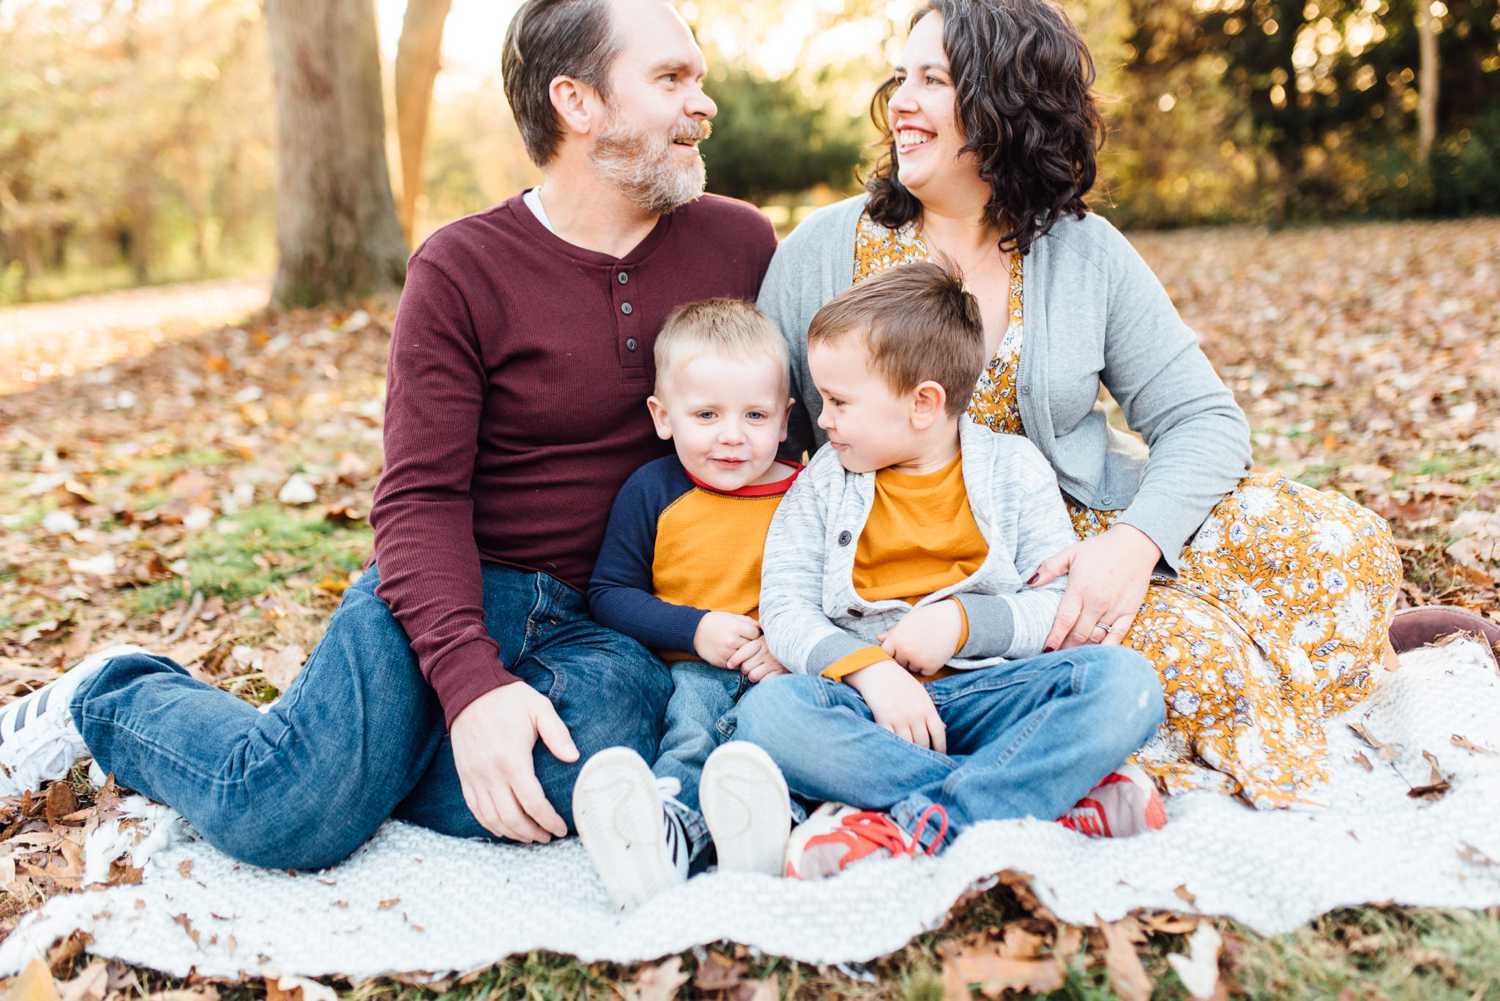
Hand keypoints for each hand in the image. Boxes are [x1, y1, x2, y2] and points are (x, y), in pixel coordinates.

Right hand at [449, 682, 578, 843]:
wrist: (469, 689)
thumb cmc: (508, 699)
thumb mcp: (539, 708)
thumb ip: (557, 733)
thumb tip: (574, 757)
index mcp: (512, 758)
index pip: (532, 802)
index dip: (548, 820)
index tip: (561, 828)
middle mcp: (491, 772)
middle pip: (512, 817)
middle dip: (532, 833)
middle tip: (548, 836)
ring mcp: (474, 777)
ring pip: (492, 819)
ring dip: (512, 833)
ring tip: (530, 836)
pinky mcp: (464, 777)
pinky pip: (475, 810)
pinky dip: (490, 825)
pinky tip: (504, 829)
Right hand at [693, 611, 760, 666]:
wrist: (695, 632)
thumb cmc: (716, 622)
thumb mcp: (731, 617)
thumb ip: (747, 621)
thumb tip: (762, 627)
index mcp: (735, 627)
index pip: (756, 634)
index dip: (756, 634)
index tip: (752, 634)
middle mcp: (731, 641)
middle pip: (752, 647)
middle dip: (753, 645)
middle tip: (751, 644)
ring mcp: (726, 653)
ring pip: (745, 658)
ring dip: (747, 655)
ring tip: (743, 650)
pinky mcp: (721, 662)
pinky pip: (736, 665)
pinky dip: (738, 662)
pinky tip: (735, 656)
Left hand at [726, 636, 788, 681]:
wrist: (798, 645)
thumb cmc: (776, 643)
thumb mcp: (765, 637)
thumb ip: (753, 640)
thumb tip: (736, 652)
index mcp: (761, 642)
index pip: (742, 652)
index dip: (734, 660)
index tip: (730, 664)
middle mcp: (766, 652)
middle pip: (745, 667)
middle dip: (745, 669)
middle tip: (748, 667)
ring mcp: (773, 663)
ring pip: (753, 676)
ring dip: (753, 676)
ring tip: (757, 672)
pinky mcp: (780, 672)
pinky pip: (764, 681)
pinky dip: (763, 681)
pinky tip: (765, 676)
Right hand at [844, 660, 946, 752]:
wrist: (877, 671)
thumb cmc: (900, 682)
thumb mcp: (920, 693)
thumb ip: (931, 711)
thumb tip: (943, 727)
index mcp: (927, 708)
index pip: (939, 733)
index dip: (941, 748)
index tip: (940, 756)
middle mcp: (915, 715)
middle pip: (923, 742)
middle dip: (924, 754)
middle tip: (924, 762)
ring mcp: (899, 718)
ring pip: (909, 744)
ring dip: (910, 754)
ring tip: (910, 761)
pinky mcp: (883, 720)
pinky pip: (892, 740)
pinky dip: (894, 747)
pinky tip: (895, 753)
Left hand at [878, 599, 963, 675]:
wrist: (951, 620)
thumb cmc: (927, 619)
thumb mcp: (907, 622)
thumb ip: (892, 633)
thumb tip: (878, 638)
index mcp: (896, 639)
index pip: (884, 654)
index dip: (890, 652)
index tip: (898, 648)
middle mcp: (904, 651)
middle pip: (898, 663)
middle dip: (904, 657)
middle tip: (916, 644)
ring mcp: (917, 660)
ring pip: (911, 669)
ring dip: (916, 662)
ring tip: (926, 646)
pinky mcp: (930, 667)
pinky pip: (924, 672)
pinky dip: (928, 666)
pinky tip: (933, 652)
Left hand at [1032, 523, 1159, 650]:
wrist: (1136, 544)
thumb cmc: (1100, 549)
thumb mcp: (1071, 552)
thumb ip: (1049, 568)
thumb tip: (1029, 582)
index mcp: (1080, 589)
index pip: (1064, 621)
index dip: (1054, 638)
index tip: (1045, 650)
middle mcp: (1097, 603)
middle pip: (1078, 635)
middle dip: (1065, 648)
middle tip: (1055, 656)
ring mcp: (1114, 609)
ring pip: (1096, 638)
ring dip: (1082, 649)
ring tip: (1071, 656)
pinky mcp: (1129, 613)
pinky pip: (1117, 637)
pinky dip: (1106, 649)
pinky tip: (1096, 655)